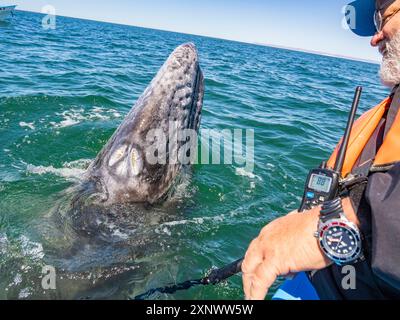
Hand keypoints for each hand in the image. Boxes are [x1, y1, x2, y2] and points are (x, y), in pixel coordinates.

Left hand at [241, 197, 356, 299]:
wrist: (327, 224)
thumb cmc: (321, 227)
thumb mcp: (300, 235)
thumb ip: (291, 247)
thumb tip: (292, 262)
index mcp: (272, 230)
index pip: (257, 249)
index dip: (255, 263)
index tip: (256, 272)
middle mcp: (266, 238)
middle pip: (249, 260)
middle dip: (248, 276)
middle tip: (250, 288)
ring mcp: (269, 248)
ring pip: (251, 270)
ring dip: (250, 286)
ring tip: (251, 297)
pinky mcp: (275, 260)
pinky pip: (260, 281)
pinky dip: (256, 293)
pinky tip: (255, 300)